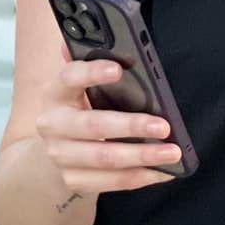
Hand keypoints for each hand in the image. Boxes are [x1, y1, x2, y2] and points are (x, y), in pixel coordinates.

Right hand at [34, 56, 185, 195]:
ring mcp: (60, 155)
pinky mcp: (73, 179)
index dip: (92, 73)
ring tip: (173, 152)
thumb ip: (90, 64)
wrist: (55, 146)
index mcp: (55, 92)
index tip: (118, 69)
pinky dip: (140, 177)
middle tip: (164, 126)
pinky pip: (111, 182)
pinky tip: (163, 171)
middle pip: (93, 125)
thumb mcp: (79, 85)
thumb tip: (102, 42)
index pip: (70, 77)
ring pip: (105, 158)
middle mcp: (52, 125)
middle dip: (131, 126)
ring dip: (142, 156)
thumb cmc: (79, 106)